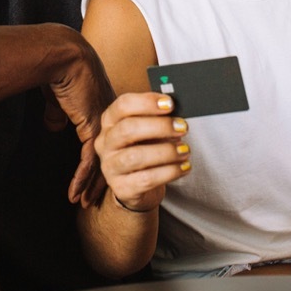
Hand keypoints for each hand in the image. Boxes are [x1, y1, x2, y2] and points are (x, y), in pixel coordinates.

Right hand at [47, 33, 117, 207]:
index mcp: (104, 110)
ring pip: (102, 161)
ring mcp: (101, 125)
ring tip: (89, 203)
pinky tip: (77, 194)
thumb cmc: (64, 69)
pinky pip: (88, 160)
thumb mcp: (61, 95)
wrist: (67, 56)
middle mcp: (107, 120)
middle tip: (99, 198)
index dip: (108, 157)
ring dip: (95, 183)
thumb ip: (60, 112)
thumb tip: (54, 124)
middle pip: (111, 154)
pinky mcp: (91, 128)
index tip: (103, 173)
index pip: (112, 140)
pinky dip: (82, 178)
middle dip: (103, 177)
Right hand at [94, 92, 191, 212]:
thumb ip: (157, 119)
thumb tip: (177, 113)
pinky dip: (169, 172)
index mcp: (110, 121)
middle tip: (182, 127)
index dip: (147, 102)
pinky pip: (146, 179)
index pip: (123, 105)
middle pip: (128, 129)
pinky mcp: (121, 188)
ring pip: (136, 156)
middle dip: (160, 126)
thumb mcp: (147, 131)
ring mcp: (110, 167)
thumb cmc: (144, 149)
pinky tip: (183, 167)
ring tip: (185, 150)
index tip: (170, 104)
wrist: (136, 185)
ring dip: (166, 152)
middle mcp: (105, 143)